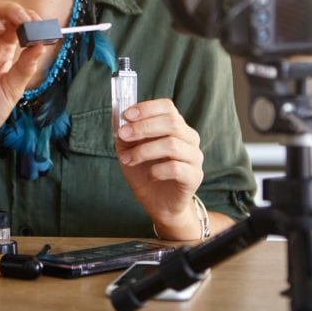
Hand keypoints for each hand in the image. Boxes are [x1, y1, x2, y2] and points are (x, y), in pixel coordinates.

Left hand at [115, 99, 204, 238]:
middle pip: (171, 122)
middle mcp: (189, 138)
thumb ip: (125, 133)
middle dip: (142, 127)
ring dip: (144, 151)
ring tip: (128, 160)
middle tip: (122, 135)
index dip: (147, 108)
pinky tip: (150, 175)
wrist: (157, 203)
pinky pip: (176, 167)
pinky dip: (157, 170)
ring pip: (172, 145)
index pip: (167, 107)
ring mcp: (194, 157)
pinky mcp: (194, 176)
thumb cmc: (145, 172)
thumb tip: (116, 116)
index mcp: (175, 126)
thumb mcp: (129, 150)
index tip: (127, 115)